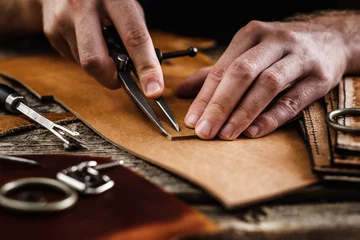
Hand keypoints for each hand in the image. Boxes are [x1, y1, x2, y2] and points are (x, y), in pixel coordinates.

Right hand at [39, 0, 163, 97]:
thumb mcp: (125, 4)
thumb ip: (135, 33)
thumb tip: (144, 68)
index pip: (134, 38)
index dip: (146, 68)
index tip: (153, 90)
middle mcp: (84, 6)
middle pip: (96, 61)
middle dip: (111, 79)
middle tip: (120, 79)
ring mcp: (63, 19)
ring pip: (85, 64)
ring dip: (99, 65)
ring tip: (100, 43)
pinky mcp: (51, 31)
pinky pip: (73, 59)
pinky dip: (85, 57)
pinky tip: (84, 39)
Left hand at [175, 12, 354, 139]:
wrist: (331, 40)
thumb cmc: (279, 50)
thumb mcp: (247, 53)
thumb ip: (215, 73)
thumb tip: (181, 91)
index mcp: (251, 35)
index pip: (222, 69)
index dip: (205, 96)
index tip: (192, 120)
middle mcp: (275, 41)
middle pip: (242, 74)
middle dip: (220, 105)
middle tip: (204, 131)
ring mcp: (299, 57)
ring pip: (267, 85)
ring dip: (244, 113)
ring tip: (226, 134)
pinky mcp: (320, 77)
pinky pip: (293, 100)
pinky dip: (272, 117)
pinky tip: (254, 131)